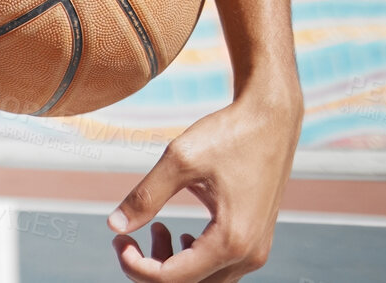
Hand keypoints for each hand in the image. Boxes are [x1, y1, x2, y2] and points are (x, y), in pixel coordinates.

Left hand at [108, 90, 300, 280]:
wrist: (271, 119)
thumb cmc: (227, 135)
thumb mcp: (179, 160)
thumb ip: (146, 196)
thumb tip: (114, 226)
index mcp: (231, 241)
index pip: (172, 279)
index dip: (135, 266)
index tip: (118, 240)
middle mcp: (249, 255)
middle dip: (150, 267)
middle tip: (126, 237)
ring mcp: (257, 251)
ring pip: (205, 281)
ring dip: (173, 264)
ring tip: (156, 228)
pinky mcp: (257, 241)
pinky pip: (221, 268)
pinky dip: (194, 259)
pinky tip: (182, 234)